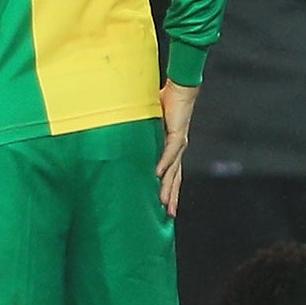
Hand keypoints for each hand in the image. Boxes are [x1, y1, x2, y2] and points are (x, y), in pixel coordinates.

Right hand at [155, 81, 197, 217]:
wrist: (180, 90)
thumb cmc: (165, 105)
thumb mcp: (150, 126)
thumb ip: (142, 137)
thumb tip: (125, 144)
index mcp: (173, 150)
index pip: (172, 175)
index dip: (170, 191)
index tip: (166, 208)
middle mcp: (178, 150)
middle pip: (175, 179)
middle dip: (172, 197)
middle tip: (168, 215)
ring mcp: (179, 144)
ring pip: (173, 170)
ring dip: (167, 187)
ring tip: (162, 202)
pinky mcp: (177, 134)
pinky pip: (169, 152)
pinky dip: (164, 163)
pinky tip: (157, 175)